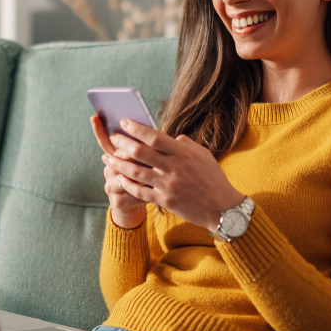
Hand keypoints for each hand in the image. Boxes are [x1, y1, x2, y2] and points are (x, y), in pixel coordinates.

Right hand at [90, 115, 146, 228]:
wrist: (136, 208)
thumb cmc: (145, 179)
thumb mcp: (144, 161)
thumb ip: (146, 146)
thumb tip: (153, 129)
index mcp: (114, 158)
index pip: (105, 141)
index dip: (99, 130)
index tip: (95, 117)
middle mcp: (109, 170)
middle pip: (117, 157)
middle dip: (133, 152)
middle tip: (147, 147)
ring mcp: (110, 186)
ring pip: (126, 176)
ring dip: (143, 172)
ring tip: (157, 170)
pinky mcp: (117, 202)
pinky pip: (133, 194)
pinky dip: (147, 191)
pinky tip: (158, 189)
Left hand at [100, 119, 246, 231]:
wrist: (222, 208)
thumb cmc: (213, 179)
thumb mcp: (203, 155)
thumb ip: (185, 145)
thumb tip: (171, 136)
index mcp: (183, 153)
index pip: (154, 136)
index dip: (136, 128)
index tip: (124, 123)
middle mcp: (174, 168)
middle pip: (141, 152)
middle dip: (122, 143)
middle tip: (112, 138)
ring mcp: (168, 185)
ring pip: (136, 172)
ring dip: (119, 164)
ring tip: (107, 158)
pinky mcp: (165, 201)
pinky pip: (140, 192)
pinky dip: (127, 184)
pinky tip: (119, 178)